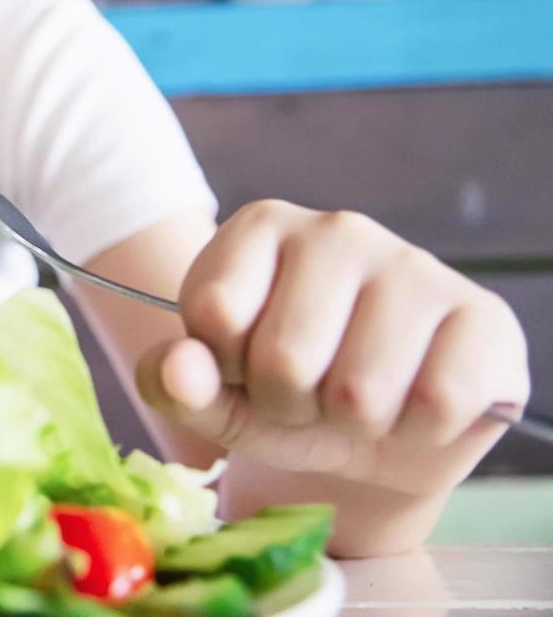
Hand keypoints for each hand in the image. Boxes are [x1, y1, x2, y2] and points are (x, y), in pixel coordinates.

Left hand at [136, 200, 529, 498]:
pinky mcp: (481, 314)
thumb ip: (175, 383)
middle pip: (284, 360)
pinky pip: (435, 404)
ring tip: (357, 399)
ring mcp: (413, 264)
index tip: (244, 365)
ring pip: (358, 392)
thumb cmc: (286, 396)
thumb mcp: (216, 397)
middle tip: (308, 393)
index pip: (213, 314)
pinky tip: (413, 401)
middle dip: (289, 404)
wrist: (382, 430)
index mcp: (260, 226)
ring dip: (352, 423)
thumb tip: (175, 371)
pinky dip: (416, 430)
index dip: (224, 367)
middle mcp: (336, 228)